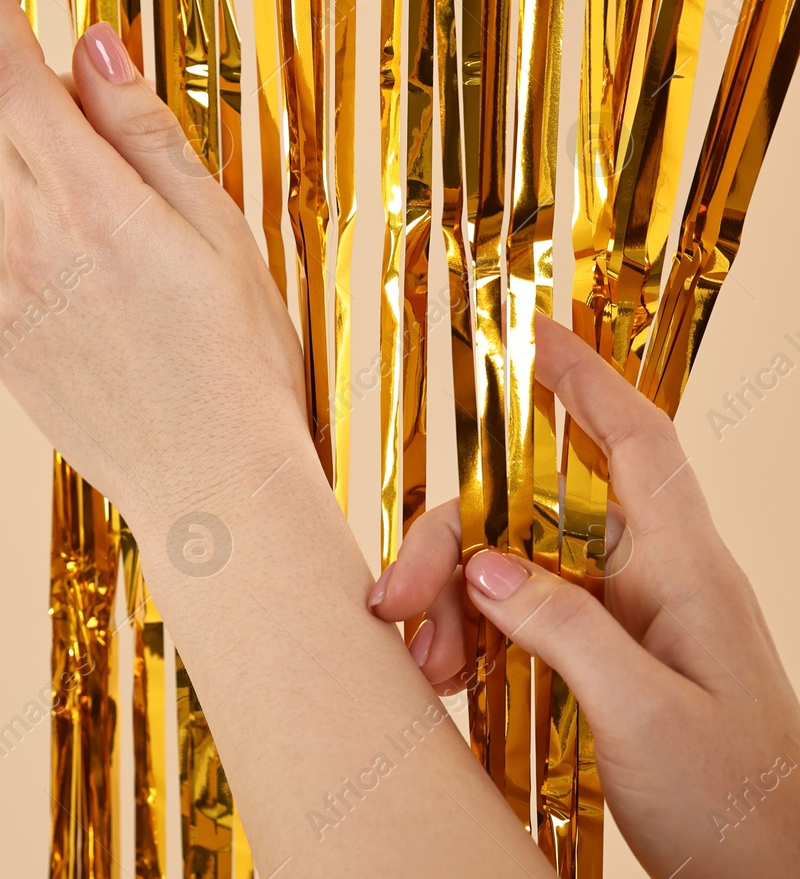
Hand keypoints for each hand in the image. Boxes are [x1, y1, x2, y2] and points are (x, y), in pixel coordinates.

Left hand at [0, 0, 307, 525]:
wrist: (208, 487)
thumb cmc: (237, 357)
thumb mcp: (217, 228)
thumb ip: (143, 130)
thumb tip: (90, 44)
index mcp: (92, 208)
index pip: (14, 79)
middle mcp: (27, 246)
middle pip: (19, 137)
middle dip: (65, 128)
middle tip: (139, 193)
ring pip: (15, 200)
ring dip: (62, 202)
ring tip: (137, 279)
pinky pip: (9, 259)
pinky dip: (46, 255)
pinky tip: (107, 312)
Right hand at [370, 315, 799, 877]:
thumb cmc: (740, 806)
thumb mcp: (645, 715)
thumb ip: (564, 628)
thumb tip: (483, 565)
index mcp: (685, 572)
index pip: (635, 444)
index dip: (585, 380)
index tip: (533, 330)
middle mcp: (651, 582)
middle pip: (532, 512)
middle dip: (454, 541)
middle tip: (397, 599)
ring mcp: (624, 623)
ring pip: (511, 569)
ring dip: (454, 606)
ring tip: (428, 669)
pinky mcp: (601, 665)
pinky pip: (517, 622)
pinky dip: (471, 641)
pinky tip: (447, 679)